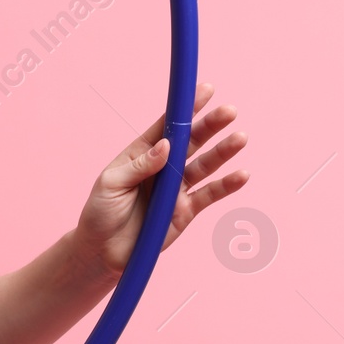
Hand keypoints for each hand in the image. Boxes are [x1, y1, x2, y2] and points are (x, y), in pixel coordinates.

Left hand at [73, 82, 249, 277]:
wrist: (103, 253)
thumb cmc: (100, 214)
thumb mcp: (111, 184)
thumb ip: (140, 166)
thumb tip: (166, 145)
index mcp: (141, 154)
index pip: (166, 127)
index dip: (185, 108)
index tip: (204, 90)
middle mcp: (162, 168)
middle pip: (191, 142)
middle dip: (210, 126)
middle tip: (230, 111)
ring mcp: (176, 189)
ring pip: (204, 166)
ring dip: (223, 152)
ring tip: (241, 137)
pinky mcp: (186, 211)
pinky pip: (209, 195)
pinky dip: (226, 186)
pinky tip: (242, 175)